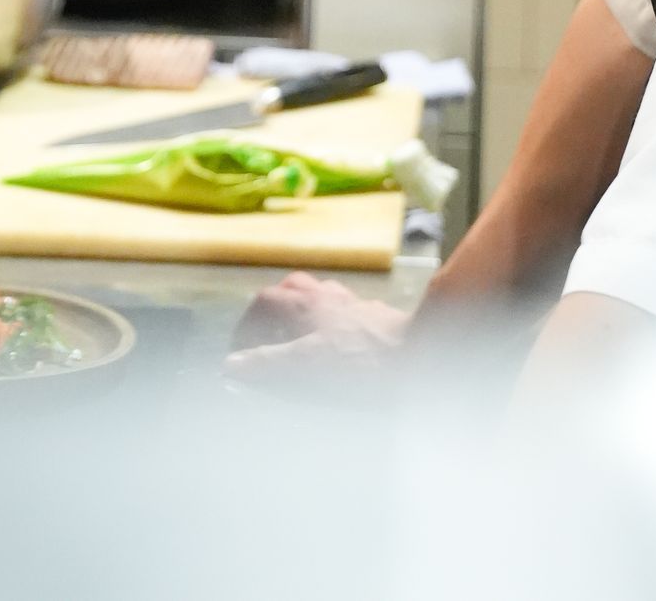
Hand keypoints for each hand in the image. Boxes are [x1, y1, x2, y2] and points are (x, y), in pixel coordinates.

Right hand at [223, 272, 408, 389]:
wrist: (424, 354)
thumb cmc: (364, 362)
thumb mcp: (306, 367)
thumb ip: (267, 364)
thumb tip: (231, 364)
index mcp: (307, 304)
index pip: (264, 301)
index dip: (246, 324)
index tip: (240, 351)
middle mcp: (330, 298)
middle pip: (293, 288)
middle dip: (275, 309)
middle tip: (268, 338)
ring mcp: (357, 307)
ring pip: (323, 296)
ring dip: (307, 312)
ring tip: (301, 339)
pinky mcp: (381, 320)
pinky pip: (350, 313)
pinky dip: (336, 325)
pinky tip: (342, 347)